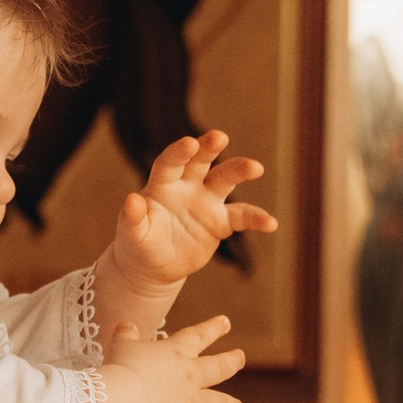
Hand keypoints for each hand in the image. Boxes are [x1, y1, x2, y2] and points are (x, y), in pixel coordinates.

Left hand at [97, 133, 279, 335]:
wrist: (154, 266)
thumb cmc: (139, 244)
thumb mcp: (132, 234)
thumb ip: (133, 218)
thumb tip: (132, 200)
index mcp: (163, 185)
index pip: (171, 163)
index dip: (180, 152)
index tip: (190, 143)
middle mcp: (187, 186)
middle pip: (201, 161)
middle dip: (210, 147)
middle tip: (220, 136)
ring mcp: (206, 201)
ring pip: (225, 180)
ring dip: (240, 170)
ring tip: (256, 167)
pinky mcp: (221, 221)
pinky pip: (242, 217)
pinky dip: (256, 219)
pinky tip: (270, 224)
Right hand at [99, 310, 244, 402]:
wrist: (124, 402)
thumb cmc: (121, 370)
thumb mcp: (121, 347)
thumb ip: (127, 336)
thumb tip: (126, 325)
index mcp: (175, 353)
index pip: (198, 336)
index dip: (212, 328)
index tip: (225, 322)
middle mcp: (189, 377)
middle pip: (218, 367)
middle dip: (232, 361)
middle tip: (241, 357)